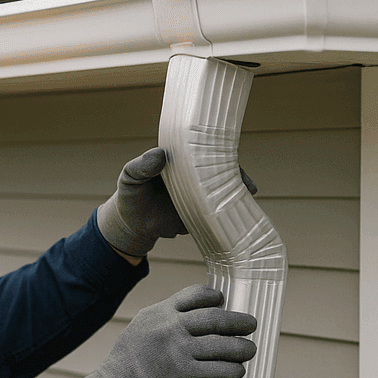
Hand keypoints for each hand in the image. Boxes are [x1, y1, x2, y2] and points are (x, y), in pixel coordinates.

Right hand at [65, 284, 257, 377]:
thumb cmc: (123, 371)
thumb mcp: (140, 339)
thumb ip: (168, 338)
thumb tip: (195, 347)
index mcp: (156, 313)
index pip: (192, 294)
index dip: (213, 297)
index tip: (223, 302)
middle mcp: (167, 325)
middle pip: (213, 316)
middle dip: (237, 320)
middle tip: (251, 324)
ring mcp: (174, 347)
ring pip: (219, 343)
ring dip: (240, 347)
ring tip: (250, 350)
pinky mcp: (180, 371)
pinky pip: (215, 369)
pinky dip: (230, 371)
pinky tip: (237, 372)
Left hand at [97, 149, 260, 258]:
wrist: (132, 226)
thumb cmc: (129, 196)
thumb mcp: (129, 179)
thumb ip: (140, 167)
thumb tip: (160, 154)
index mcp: (180, 160)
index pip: (203, 151)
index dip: (218, 152)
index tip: (228, 157)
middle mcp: (194, 175)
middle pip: (221, 170)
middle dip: (237, 175)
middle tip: (246, 185)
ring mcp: (200, 195)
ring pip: (223, 191)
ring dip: (237, 194)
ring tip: (248, 198)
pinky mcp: (201, 214)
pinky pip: (218, 212)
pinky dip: (229, 213)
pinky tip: (241, 215)